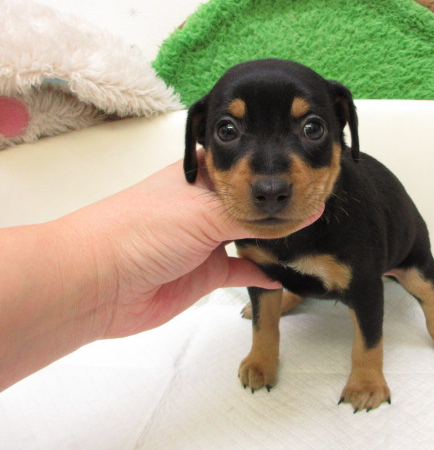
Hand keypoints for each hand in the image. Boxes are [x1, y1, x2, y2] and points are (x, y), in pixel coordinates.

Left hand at [61, 156, 322, 338]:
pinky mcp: (206, 275)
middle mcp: (204, 205)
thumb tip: (306, 211)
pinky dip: (262, 274)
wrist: (99, 284)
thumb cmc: (146, 229)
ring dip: (273, 239)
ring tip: (312, 233)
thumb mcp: (204, 213)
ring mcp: (205, 241)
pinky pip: (241, 273)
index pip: (244, 165)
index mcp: (200, 176)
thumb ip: (255, 218)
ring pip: (248, 238)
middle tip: (317, 200)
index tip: (310, 167)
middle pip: (250, 203)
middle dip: (278, 204)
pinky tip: (285, 273)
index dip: (274, 167)